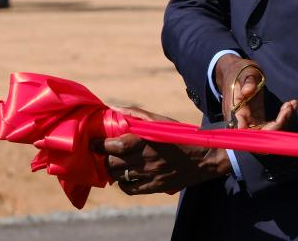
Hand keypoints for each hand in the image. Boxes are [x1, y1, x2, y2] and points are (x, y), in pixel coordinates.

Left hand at [93, 105, 231, 194]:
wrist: (204, 157)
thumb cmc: (181, 136)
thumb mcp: (161, 121)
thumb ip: (137, 115)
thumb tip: (114, 109)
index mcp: (144, 141)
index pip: (112, 146)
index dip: (98, 145)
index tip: (93, 143)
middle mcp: (144, 159)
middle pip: (111, 162)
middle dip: (105, 157)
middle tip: (106, 152)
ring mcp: (149, 175)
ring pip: (118, 176)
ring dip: (114, 169)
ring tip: (116, 162)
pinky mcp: (154, 187)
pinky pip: (129, 188)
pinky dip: (123, 182)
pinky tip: (126, 175)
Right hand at [213, 56, 295, 129]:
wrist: (236, 72)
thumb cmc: (239, 72)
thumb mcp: (245, 73)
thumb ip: (247, 81)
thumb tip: (248, 90)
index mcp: (234, 114)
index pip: (248, 133)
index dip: (265, 132)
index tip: (280, 118)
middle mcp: (242, 123)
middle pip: (261, 136)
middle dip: (279, 125)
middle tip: (289, 107)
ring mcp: (251, 122)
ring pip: (269, 132)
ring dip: (284, 121)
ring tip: (292, 104)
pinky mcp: (258, 119)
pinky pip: (271, 125)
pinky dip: (283, 117)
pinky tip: (291, 105)